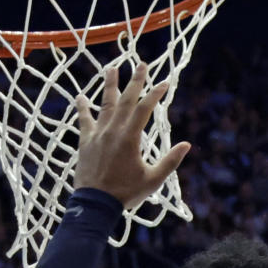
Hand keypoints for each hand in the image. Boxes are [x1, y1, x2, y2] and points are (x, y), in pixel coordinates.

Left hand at [73, 62, 190, 207]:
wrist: (96, 204)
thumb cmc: (126, 193)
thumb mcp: (153, 180)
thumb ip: (170, 162)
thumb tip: (186, 145)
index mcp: (130, 138)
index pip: (144, 109)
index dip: (155, 94)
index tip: (164, 83)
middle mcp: (113, 131)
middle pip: (125, 100)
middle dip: (134, 81)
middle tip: (140, 63)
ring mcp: (98, 134)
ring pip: (104, 104)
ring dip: (109, 85)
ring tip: (111, 68)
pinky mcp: (86, 142)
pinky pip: (84, 120)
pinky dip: (83, 108)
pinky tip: (80, 97)